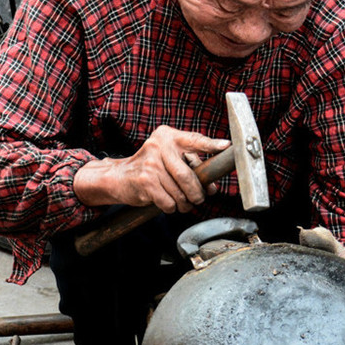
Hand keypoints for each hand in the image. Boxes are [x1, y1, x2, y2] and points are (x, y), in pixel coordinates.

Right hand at [74, 126, 230, 211]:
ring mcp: (151, 163)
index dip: (211, 144)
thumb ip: (190, 167)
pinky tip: (167, 203)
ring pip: (180, 192)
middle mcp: (159, 146)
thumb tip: (212, 187)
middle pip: (189, 176)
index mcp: (168, 136)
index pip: (194, 139)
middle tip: (199, 199)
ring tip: (183, 204)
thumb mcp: (169, 159)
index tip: (226, 146)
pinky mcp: (145, 181)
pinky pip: (168, 202)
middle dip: (198, 193)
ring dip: (185, 204)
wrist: (118, 177)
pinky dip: (171, 208)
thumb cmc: (150, 169)